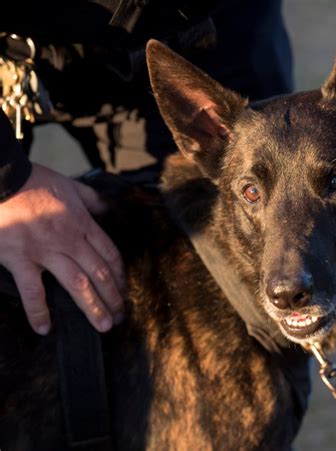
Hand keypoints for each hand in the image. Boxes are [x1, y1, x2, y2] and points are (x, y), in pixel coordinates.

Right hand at [0, 163, 124, 333]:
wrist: (2, 179)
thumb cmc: (35, 182)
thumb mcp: (72, 186)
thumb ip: (91, 200)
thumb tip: (106, 209)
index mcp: (83, 224)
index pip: (109, 255)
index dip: (120, 276)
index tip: (125, 291)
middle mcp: (70, 240)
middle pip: (99, 273)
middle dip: (113, 296)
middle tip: (120, 316)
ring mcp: (46, 251)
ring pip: (77, 284)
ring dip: (92, 307)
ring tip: (104, 326)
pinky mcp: (20, 259)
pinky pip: (32, 290)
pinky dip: (38, 311)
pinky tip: (44, 329)